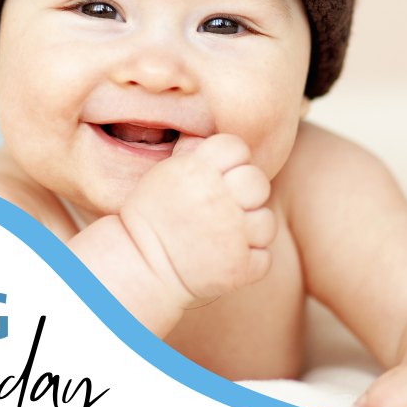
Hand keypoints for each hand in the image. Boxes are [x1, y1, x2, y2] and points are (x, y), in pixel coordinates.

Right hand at [120, 133, 276, 306]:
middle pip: (257, 181)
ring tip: (224, 233)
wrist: (140, 264)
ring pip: (265, 220)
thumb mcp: (164, 174)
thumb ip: (194, 155)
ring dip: (250, 228)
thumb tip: (214, 140)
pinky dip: (247, 259)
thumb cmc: (151, 216)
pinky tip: (223, 255)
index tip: (219, 174)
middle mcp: (218, 198)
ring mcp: (232, 234)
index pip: (236, 147)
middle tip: (226, 205)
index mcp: (197, 170)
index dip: (230, 159)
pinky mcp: (240, 266)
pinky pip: (263, 256)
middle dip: (245, 191)